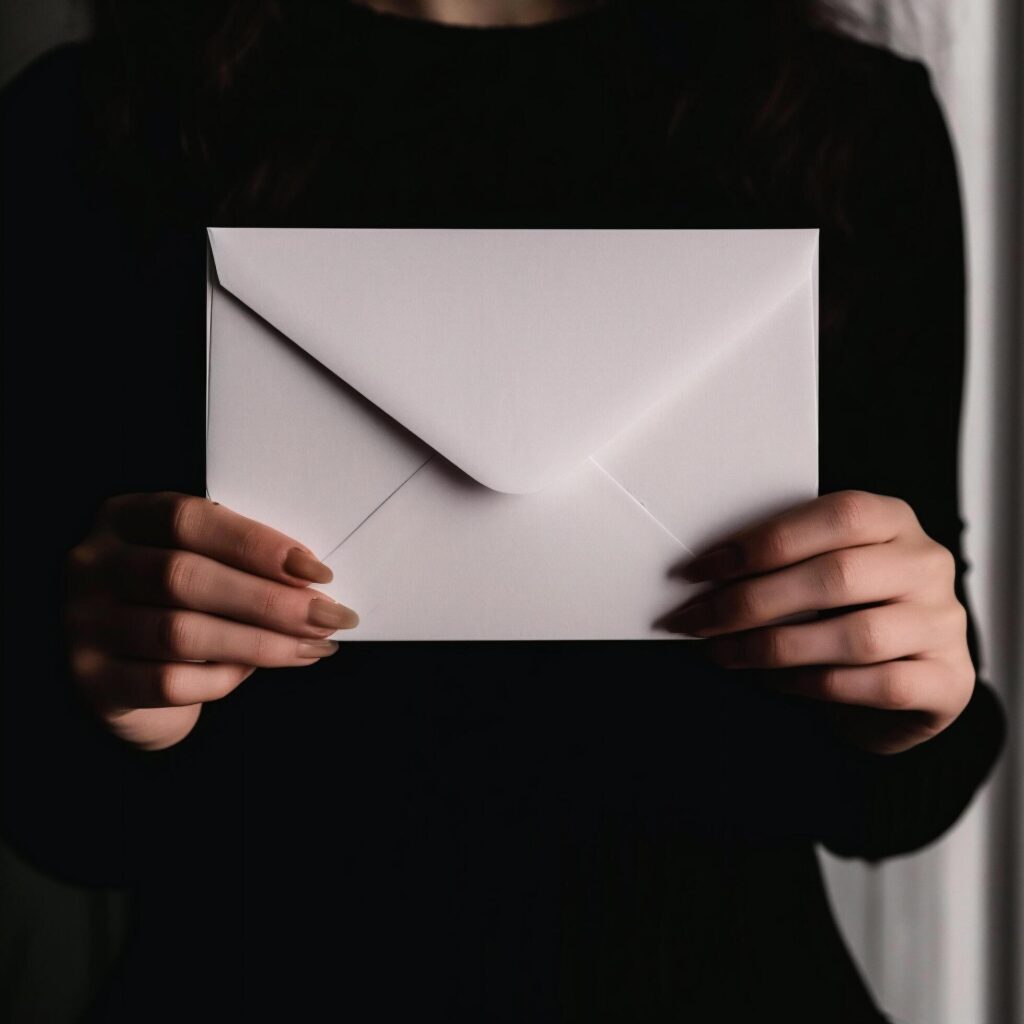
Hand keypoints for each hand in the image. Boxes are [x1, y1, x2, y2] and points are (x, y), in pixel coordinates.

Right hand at [64, 492, 357, 751]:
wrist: (123, 672)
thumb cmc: (178, 603)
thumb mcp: (197, 560)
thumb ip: (237, 559)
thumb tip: (310, 579)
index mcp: (124, 518)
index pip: (189, 519)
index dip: (256, 544)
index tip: (315, 571)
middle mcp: (93, 565)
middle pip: (186, 578)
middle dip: (271, 601)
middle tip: (329, 616)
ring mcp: (84, 624)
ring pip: (182, 634)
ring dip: (261, 642)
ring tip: (313, 646)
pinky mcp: (93, 681)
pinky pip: (168, 684)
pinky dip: (223, 679)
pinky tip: (256, 672)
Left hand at [661, 490, 975, 753]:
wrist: (898, 682)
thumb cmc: (843, 614)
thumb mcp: (817, 571)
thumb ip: (781, 562)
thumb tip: (705, 574)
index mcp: (893, 520)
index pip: (834, 516)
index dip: (762, 542)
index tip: (701, 569)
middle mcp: (927, 564)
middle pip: (838, 576)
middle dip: (753, 601)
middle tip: (700, 619)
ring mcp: (944, 623)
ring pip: (857, 635)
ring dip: (775, 647)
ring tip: (726, 653)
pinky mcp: (948, 680)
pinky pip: (877, 685)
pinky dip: (814, 684)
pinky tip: (775, 681)